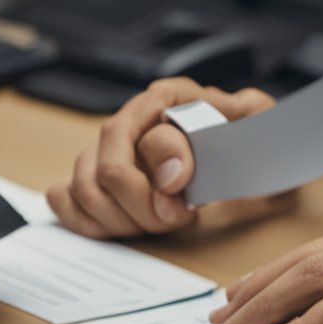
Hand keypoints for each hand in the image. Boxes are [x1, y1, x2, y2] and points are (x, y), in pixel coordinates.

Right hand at [48, 77, 291, 238]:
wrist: (255, 153)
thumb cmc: (254, 138)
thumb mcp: (258, 124)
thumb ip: (218, 134)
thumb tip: (170, 171)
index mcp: (169, 99)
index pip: (145, 143)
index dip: (162, 183)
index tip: (187, 206)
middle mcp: (133, 119)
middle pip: (105, 173)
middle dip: (142, 210)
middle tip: (174, 219)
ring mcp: (107, 148)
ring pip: (83, 189)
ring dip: (121, 220)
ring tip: (158, 222)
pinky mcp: (93, 177)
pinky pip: (64, 198)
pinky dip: (88, 221)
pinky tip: (124, 225)